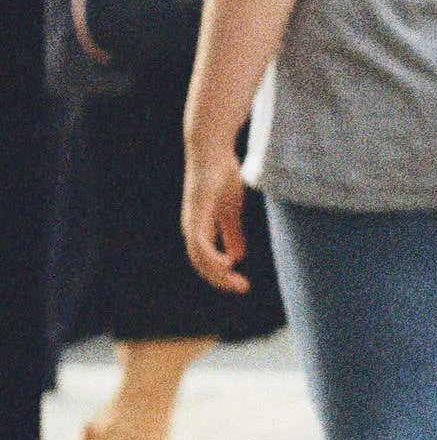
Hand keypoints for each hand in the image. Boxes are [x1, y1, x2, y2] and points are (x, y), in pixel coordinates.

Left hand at [183, 140, 246, 294]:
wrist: (212, 151)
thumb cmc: (221, 175)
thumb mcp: (232, 208)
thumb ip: (233, 232)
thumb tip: (237, 257)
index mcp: (200, 229)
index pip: (206, 260)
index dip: (221, 274)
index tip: (240, 283)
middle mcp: (192, 229)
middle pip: (202, 264)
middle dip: (221, 280)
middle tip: (242, 288)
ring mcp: (192, 222)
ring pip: (200, 258)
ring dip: (218, 274)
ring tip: (237, 282)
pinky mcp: (196, 214)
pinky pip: (201, 243)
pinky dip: (212, 257)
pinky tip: (226, 264)